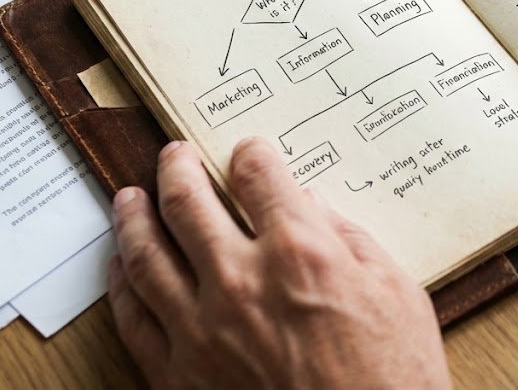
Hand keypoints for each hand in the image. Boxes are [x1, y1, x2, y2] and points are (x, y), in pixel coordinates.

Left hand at [108, 138, 450, 389]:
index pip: (259, 177)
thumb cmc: (392, 376)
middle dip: (178, 169)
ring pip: (147, 255)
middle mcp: (242, 281)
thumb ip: (349, 238)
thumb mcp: (395, 290)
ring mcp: (202, 330)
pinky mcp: (179, 375)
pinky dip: (122, 285)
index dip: (251, 154)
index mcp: (301, 251)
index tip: (248, 151)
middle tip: (173, 155)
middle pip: (189, 203)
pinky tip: (122, 268)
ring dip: (133, 218)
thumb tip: (313, 207)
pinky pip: (134, 318)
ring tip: (127, 198)